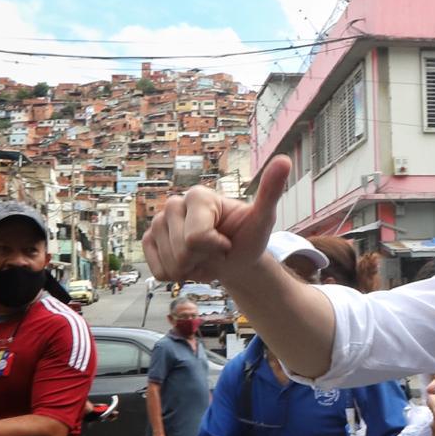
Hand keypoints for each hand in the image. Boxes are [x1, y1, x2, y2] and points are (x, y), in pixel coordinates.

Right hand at [143, 155, 290, 284]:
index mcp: (198, 195)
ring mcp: (159, 222)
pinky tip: (190, 262)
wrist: (236, 259)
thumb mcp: (263, 218)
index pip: (196, 237)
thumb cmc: (248, 237)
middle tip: (217, 250)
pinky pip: (158, 271)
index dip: (216, 248)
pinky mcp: (149, 240)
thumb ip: (271, 190)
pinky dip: (178, 275)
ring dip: (192, 268)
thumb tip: (284, 160)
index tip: (227, 241)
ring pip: (171, 264)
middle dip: (204, 259)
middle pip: (182, 251)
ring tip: (205, 256)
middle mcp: (174, 204)